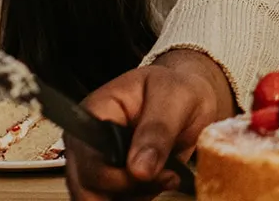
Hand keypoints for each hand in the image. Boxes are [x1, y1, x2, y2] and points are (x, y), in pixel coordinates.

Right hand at [65, 49, 234, 200]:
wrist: (192, 97)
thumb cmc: (178, 89)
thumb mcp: (173, 99)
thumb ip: (156, 131)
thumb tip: (138, 169)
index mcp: (94, 114)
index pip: (87, 157)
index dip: (113, 176)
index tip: (148, 173)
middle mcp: (89, 142)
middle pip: (87, 186)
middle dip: (128, 189)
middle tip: (166, 176)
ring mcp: (99, 164)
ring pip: (101, 199)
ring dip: (136, 195)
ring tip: (166, 175)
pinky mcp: (115, 182)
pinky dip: (141, 197)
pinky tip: (160, 181)